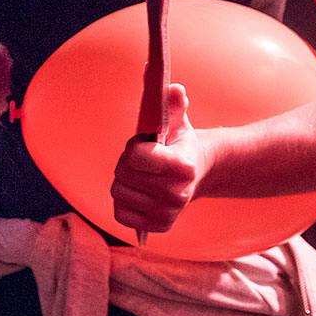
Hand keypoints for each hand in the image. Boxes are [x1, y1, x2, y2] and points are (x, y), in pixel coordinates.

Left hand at [111, 84, 207, 234]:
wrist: (197, 174)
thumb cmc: (178, 144)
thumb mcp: (177, 120)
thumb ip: (172, 103)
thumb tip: (172, 88)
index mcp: (183, 166)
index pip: (136, 156)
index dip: (135, 148)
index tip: (146, 145)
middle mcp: (177, 194)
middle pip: (123, 175)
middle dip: (127, 164)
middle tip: (142, 162)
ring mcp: (167, 214)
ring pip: (119, 193)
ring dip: (124, 182)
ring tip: (141, 176)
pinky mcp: (158, 227)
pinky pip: (120, 214)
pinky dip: (124, 202)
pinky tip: (138, 194)